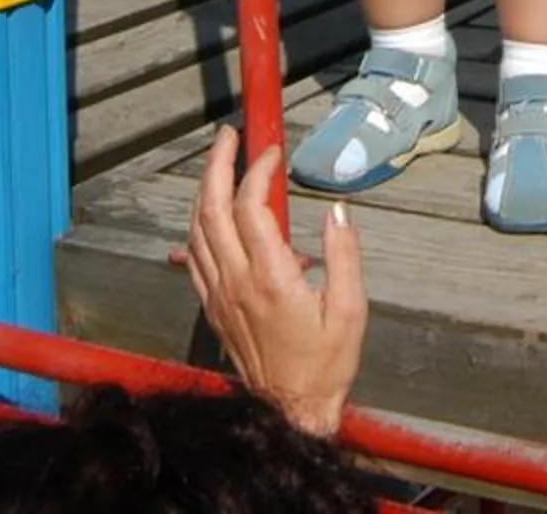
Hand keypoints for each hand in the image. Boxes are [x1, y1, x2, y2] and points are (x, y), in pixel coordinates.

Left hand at [172, 127, 363, 438]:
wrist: (291, 411)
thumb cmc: (326, 364)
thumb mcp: (352, 310)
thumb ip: (345, 256)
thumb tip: (337, 210)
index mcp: (271, 279)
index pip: (251, 208)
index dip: (258, 171)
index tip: (274, 152)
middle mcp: (236, 283)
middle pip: (211, 210)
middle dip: (216, 165)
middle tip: (229, 135)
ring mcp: (219, 296)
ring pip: (196, 231)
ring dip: (202, 191)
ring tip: (217, 163)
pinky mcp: (213, 309)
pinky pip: (194, 257)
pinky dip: (197, 226)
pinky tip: (207, 214)